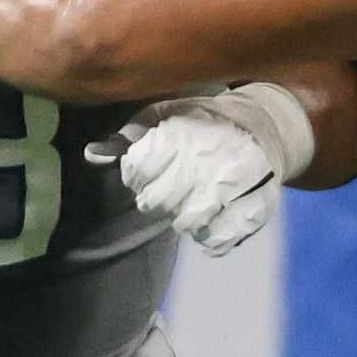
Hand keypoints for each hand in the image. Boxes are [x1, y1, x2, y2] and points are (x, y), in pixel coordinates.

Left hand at [100, 84, 310, 255]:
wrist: (265, 126)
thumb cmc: (203, 121)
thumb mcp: (163, 116)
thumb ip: (127, 137)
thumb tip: (91, 155)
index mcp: (181, 134)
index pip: (136, 171)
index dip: (138, 174)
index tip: (152, 168)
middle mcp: (208, 160)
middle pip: (157, 202)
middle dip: (158, 197)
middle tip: (173, 186)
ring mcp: (235, 187)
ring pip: (186, 223)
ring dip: (182, 217)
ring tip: (193, 199)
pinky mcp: (256, 209)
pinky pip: (218, 240)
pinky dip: (209, 237)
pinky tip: (212, 218)